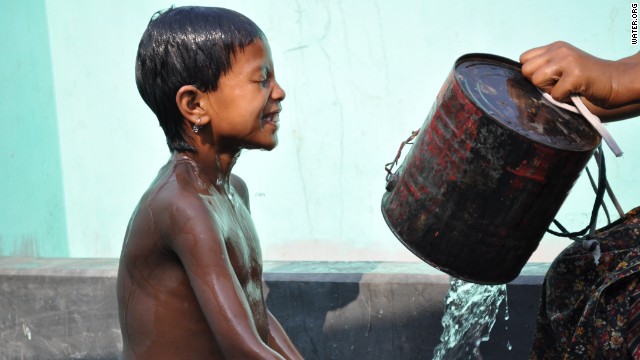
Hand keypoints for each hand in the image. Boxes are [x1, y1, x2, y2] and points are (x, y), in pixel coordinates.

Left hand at [520, 41, 636, 108]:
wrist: (614, 81)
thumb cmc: (584, 80)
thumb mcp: (561, 68)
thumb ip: (542, 70)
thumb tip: (512, 86)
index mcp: (554, 47)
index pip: (524, 59)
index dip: (530, 73)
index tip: (545, 79)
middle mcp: (559, 50)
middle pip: (526, 70)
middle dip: (537, 83)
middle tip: (556, 85)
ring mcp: (568, 60)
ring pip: (537, 80)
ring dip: (549, 90)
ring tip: (565, 88)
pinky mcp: (576, 74)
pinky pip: (555, 94)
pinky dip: (563, 99)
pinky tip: (575, 92)